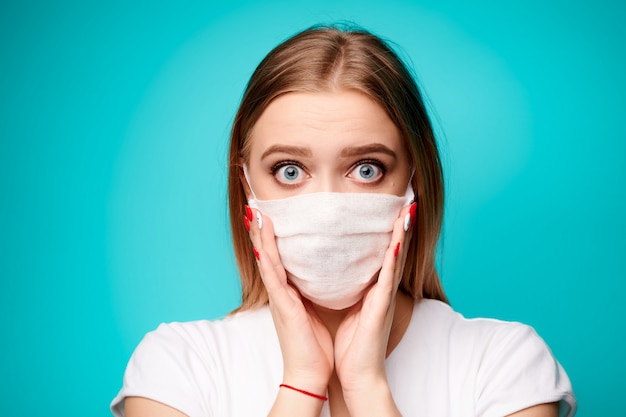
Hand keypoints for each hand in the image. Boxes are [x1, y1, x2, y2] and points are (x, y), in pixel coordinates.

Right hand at [246, 207, 333, 393]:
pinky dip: (267, 262)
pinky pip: (274, 281)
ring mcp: (279, 299)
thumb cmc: (315, 343)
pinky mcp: (283, 309)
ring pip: (266, 261)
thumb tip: (323, 272)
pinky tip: (262, 247)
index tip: (268, 210)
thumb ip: (314, 289)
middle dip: (259, 228)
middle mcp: (279, 291)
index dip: (270, 232)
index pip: (277, 253)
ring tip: (255, 213)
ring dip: (259, 237)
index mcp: (288, 290)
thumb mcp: (314, 308)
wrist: (311, 373)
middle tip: (254, 202)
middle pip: (266, 252)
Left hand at [333, 202, 415, 412]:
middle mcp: (383, 289)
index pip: (383, 251)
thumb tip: (334, 269)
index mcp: (373, 288)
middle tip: (407, 198)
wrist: (356, 374)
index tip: (393, 205)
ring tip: (407, 210)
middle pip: (395, 249)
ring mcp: (385, 298)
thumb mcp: (346, 307)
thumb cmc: (350, 344)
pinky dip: (392, 262)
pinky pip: (387, 282)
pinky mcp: (381, 310)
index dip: (389, 228)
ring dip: (402, 235)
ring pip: (395, 259)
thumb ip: (345, 287)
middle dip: (401, 224)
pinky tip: (395, 245)